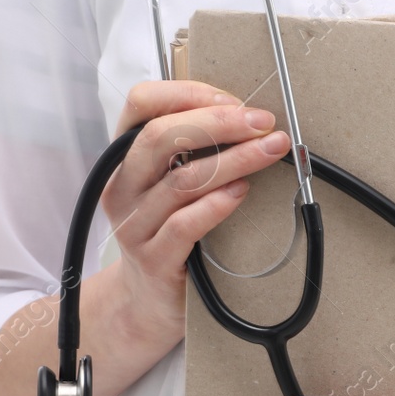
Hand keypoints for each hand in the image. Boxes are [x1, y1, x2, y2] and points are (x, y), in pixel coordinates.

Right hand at [103, 81, 291, 351]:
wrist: (147, 302)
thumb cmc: (169, 232)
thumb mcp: (172, 186)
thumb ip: (194, 152)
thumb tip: (249, 119)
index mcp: (126, 158)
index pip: (141, 105)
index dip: (188, 94)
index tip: (235, 100)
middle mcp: (123, 186)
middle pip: (161, 137)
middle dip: (218, 123)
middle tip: (263, 122)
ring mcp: (134, 224)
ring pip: (182, 180)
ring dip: (233, 160)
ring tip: (271, 151)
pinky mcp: (154, 259)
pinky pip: (184, 225)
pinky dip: (217, 204)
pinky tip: (242, 192)